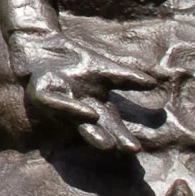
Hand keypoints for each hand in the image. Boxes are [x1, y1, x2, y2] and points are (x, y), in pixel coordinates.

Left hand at [14, 30, 161, 154]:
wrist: (41, 43)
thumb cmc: (73, 61)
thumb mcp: (104, 69)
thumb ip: (127, 78)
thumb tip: (154, 84)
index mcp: (92, 107)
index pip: (110, 126)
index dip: (122, 137)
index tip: (136, 149)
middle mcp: (76, 111)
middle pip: (93, 129)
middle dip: (109, 141)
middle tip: (126, 152)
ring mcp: (58, 103)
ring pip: (74, 121)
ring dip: (91, 133)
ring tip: (108, 145)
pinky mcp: (40, 93)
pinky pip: (54, 102)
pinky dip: (71, 108)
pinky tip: (89, 114)